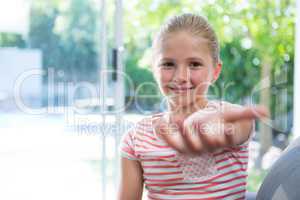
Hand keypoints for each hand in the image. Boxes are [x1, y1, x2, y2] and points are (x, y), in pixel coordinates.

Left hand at [154, 105, 268, 154]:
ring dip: (175, 135)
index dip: (223, 135)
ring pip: (183, 146)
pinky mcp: (179, 144)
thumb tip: (265, 111)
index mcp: (218, 140)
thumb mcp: (232, 115)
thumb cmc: (222, 121)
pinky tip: (157, 122)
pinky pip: (171, 142)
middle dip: (196, 136)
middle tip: (188, 123)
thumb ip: (247, 113)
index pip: (221, 140)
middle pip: (201, 145)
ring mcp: (191, 146)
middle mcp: (205, 146)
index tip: (221, 126)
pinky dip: (164, 134)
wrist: (210, 130)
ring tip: (170, 120)